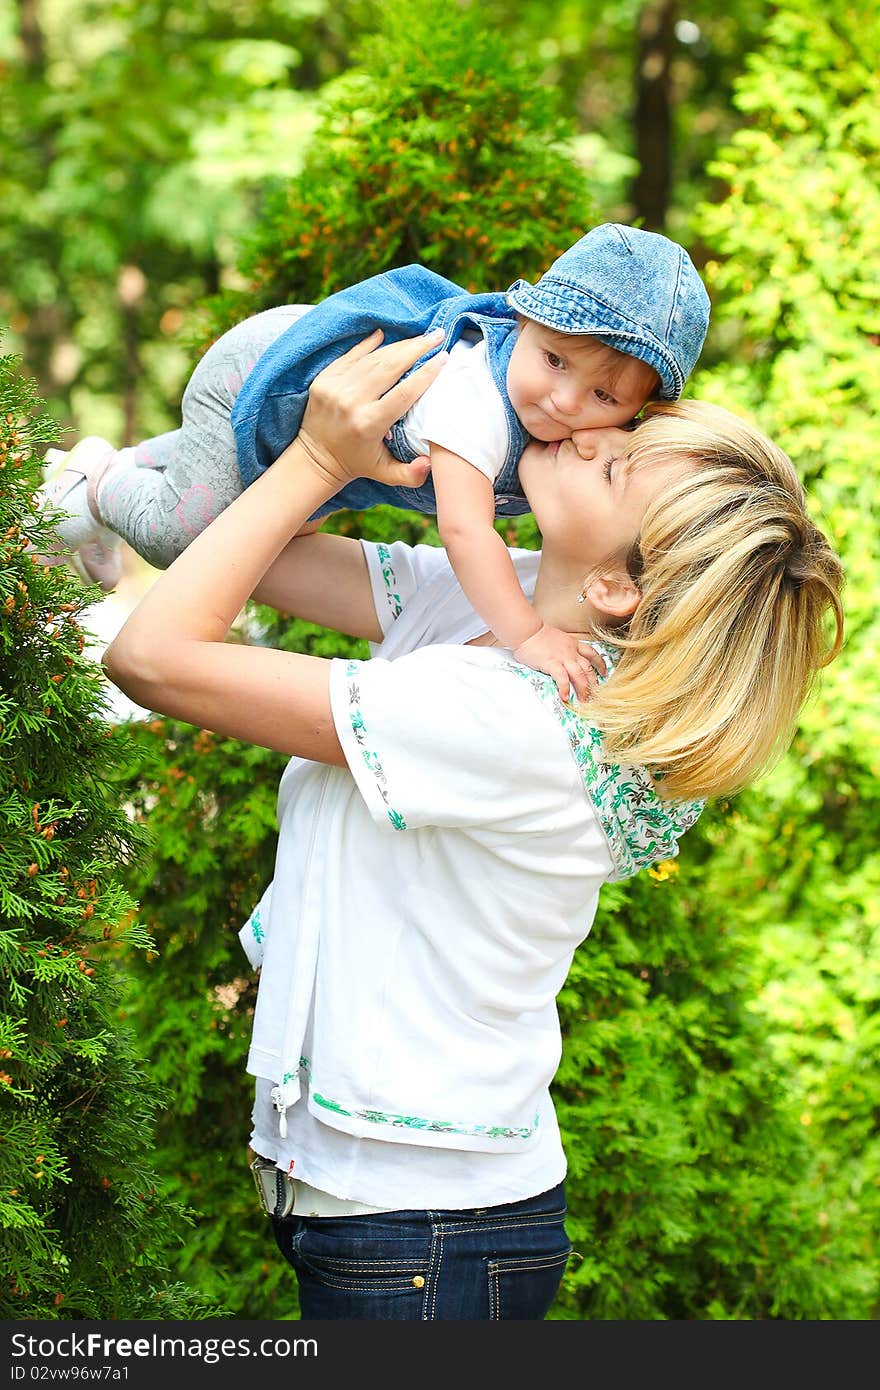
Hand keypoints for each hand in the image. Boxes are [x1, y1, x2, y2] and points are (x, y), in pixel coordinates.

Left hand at [297, 328, 447, 490]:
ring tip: (419, 337)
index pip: (404, 392)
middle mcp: (352, 402)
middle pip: (390, 366)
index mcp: (369, 423)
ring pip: (373, 358)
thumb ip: (410, 474)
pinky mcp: (324, 379)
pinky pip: (351, 356)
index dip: (426, 373)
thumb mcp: (385, 474)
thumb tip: (429, 463)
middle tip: (437, 335)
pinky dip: (369, 344)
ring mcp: (335, 387)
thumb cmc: (357, 464)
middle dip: (417, 348)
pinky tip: (384, 334)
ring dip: (398, 345)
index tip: (444, 358)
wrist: (315, 459)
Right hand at [513, 623, 604, 703]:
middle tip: (595, 694)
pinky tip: (565, 697)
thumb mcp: (556, 638)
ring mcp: (563, 658)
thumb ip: (562, 648)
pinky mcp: (552, 664)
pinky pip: (563, 679)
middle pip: (588, 668)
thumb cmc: (535, 634)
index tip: (604, 672)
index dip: (600, 664)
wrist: (527, 630)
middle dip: (594, 683)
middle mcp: (571, 651)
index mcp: (573, 644)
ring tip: (584, 700)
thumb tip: (560, 658)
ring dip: (584, 689)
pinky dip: (565, 689)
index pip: (592, 653)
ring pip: (580, 675)